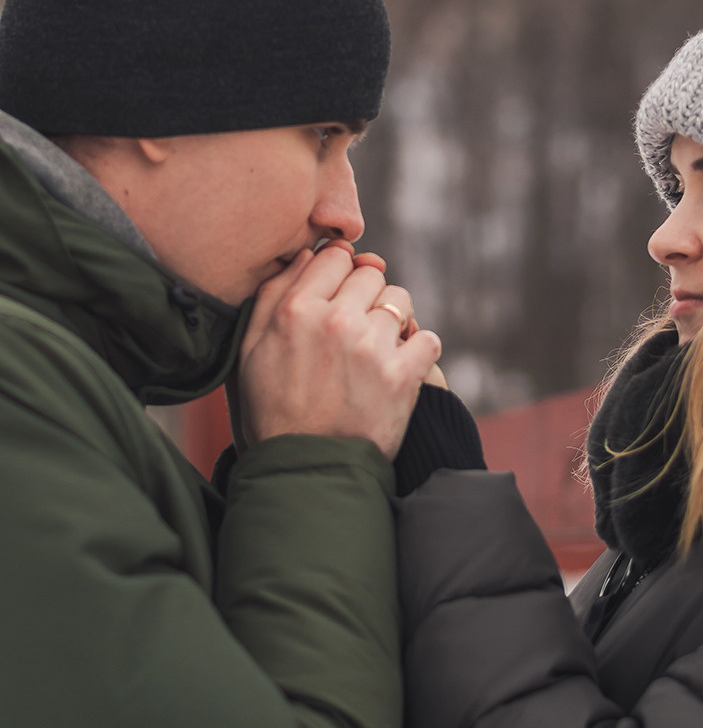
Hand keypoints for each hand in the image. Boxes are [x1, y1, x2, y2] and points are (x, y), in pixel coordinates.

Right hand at [236, 244, 441, 458]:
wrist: (304, 473)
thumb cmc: (272, 412)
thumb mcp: (250, 351)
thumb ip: (272, 295)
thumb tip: (306, 254)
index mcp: (295, 311)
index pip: (335, 256)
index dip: (339, 273)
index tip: (339, 296)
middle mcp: (335, 321)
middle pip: (371, 274)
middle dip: (366, 296)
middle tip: (355, 329)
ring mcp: (371, 347)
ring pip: (400, 301)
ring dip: (392, 321)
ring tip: (375, 350)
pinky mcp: (402, 376)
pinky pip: (427, 338)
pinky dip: (419, 351)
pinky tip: (400, 369)